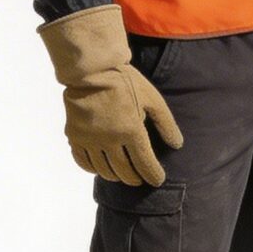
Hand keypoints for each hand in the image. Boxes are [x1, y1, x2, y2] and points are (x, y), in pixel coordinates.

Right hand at [37, 4, 185, 185]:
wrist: (92, 70)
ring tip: (121, 175)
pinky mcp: (75, 136)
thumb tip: (177, 145)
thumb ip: (166, 123)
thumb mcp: (153, 99)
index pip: (144, 163)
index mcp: (131, 131)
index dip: (152, 175)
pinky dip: (92, 169)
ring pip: (103, 169)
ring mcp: (90, 139)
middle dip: (134, 178)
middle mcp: (110, 140)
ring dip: (115, 176)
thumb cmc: (126, 82)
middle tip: (139, 180)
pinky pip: (82, 161)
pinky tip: (99, 168)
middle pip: (124, 170)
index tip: (157, 180)